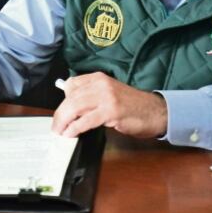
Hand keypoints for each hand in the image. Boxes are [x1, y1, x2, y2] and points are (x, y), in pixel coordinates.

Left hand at [51, 72, 167, 138]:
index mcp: (99, 78)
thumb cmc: (132, 106)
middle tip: (55, 127)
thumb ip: (92, 96)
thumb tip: (70, 107)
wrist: (155, 111)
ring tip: (60, 132)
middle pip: (71, 97)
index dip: (63, 100)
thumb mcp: (109, 94)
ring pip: (75, 107)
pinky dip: (75, 128)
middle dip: (60, 114)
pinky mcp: (112, 111)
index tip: (60, 114)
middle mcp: (101, 84)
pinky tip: (71, 134)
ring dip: (64, 121)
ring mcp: (107, 97)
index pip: (72, 85)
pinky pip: (86, 120)